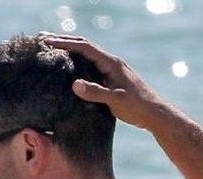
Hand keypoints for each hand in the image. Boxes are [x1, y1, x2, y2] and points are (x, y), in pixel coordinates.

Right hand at [41, 35, 163, 129]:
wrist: (156, 114)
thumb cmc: (137, 107)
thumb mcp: (115, 101)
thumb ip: (95, 92)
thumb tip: (74, 84)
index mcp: (111, 63)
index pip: (85, 47)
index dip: (66, 43)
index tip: (48, 42)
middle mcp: (112, 63)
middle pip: (85, 46)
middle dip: (65, 42)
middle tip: (46, 40)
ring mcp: (113, 70)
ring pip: (89, 56)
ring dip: (72, 51)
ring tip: (54, 51)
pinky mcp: (114, 79)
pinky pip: (93, 67)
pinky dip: (80, 64)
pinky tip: (72, 70)